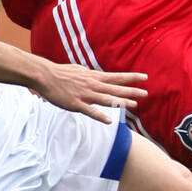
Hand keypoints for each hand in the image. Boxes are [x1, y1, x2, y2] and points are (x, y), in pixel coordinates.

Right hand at [32, 61, 147, 124]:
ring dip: (121, 102)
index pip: (117, 77)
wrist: (45, 76)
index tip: (144, 77)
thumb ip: (90, 74)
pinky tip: (109, 120)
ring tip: (134, 105)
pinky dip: (100, 116)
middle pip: (116, 88)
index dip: (131, 77)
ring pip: (106, 99)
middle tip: (146, 93)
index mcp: (94, 77)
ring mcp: (85, 95)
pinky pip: (90, 111)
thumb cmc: (61, 73)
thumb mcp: (80, 70)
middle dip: (131, 91)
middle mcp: (93, 85)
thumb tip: (96, 74)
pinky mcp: (76, 104)